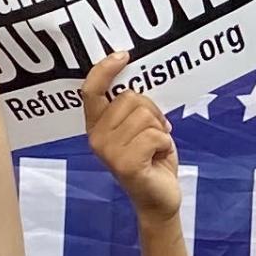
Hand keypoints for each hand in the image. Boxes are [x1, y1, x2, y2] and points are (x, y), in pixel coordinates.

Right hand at [81, 54, 181, 220]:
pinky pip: (155, 135)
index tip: (122, 55)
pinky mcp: (126, 164)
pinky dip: (165, 143)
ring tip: (155, 147)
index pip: (90, 90)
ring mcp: (109, 152)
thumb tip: (136, 81)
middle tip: (155, 132)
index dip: (104, 69)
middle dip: (152, 111)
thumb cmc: (151, 160)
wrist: (159, 199)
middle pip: (130, 98)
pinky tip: (158, 158)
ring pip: (145, 116)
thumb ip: (132, 108)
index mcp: (96, 126)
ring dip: (160, 130)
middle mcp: (96, 138)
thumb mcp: (139, 128)